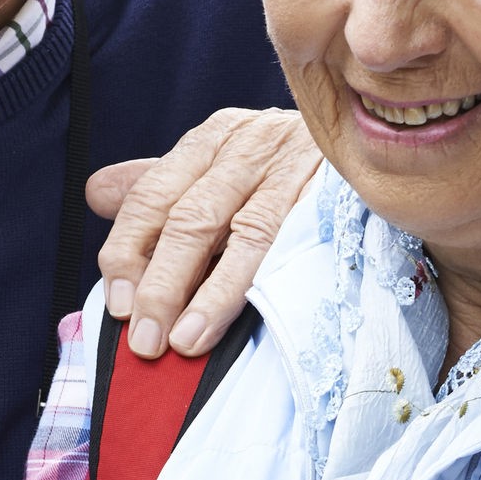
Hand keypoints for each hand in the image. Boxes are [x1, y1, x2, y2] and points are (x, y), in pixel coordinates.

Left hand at [85, 106, 318, 357]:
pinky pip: (280, 240)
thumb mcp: (222, 169)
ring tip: (180, 342)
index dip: (128, 249)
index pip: (155, 193)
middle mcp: (249, 142)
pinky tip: (220, 319)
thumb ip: (161, 185)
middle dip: (158, 281)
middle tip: (143, 337)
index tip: (118, 303)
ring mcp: (292, 164)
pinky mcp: (329, 192)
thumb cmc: (290, 172)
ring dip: (200, 292)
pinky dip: (243, 285)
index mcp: (216, 137)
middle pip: (188, 214)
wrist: (383, 151)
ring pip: (232, 229)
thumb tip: (97, 194)